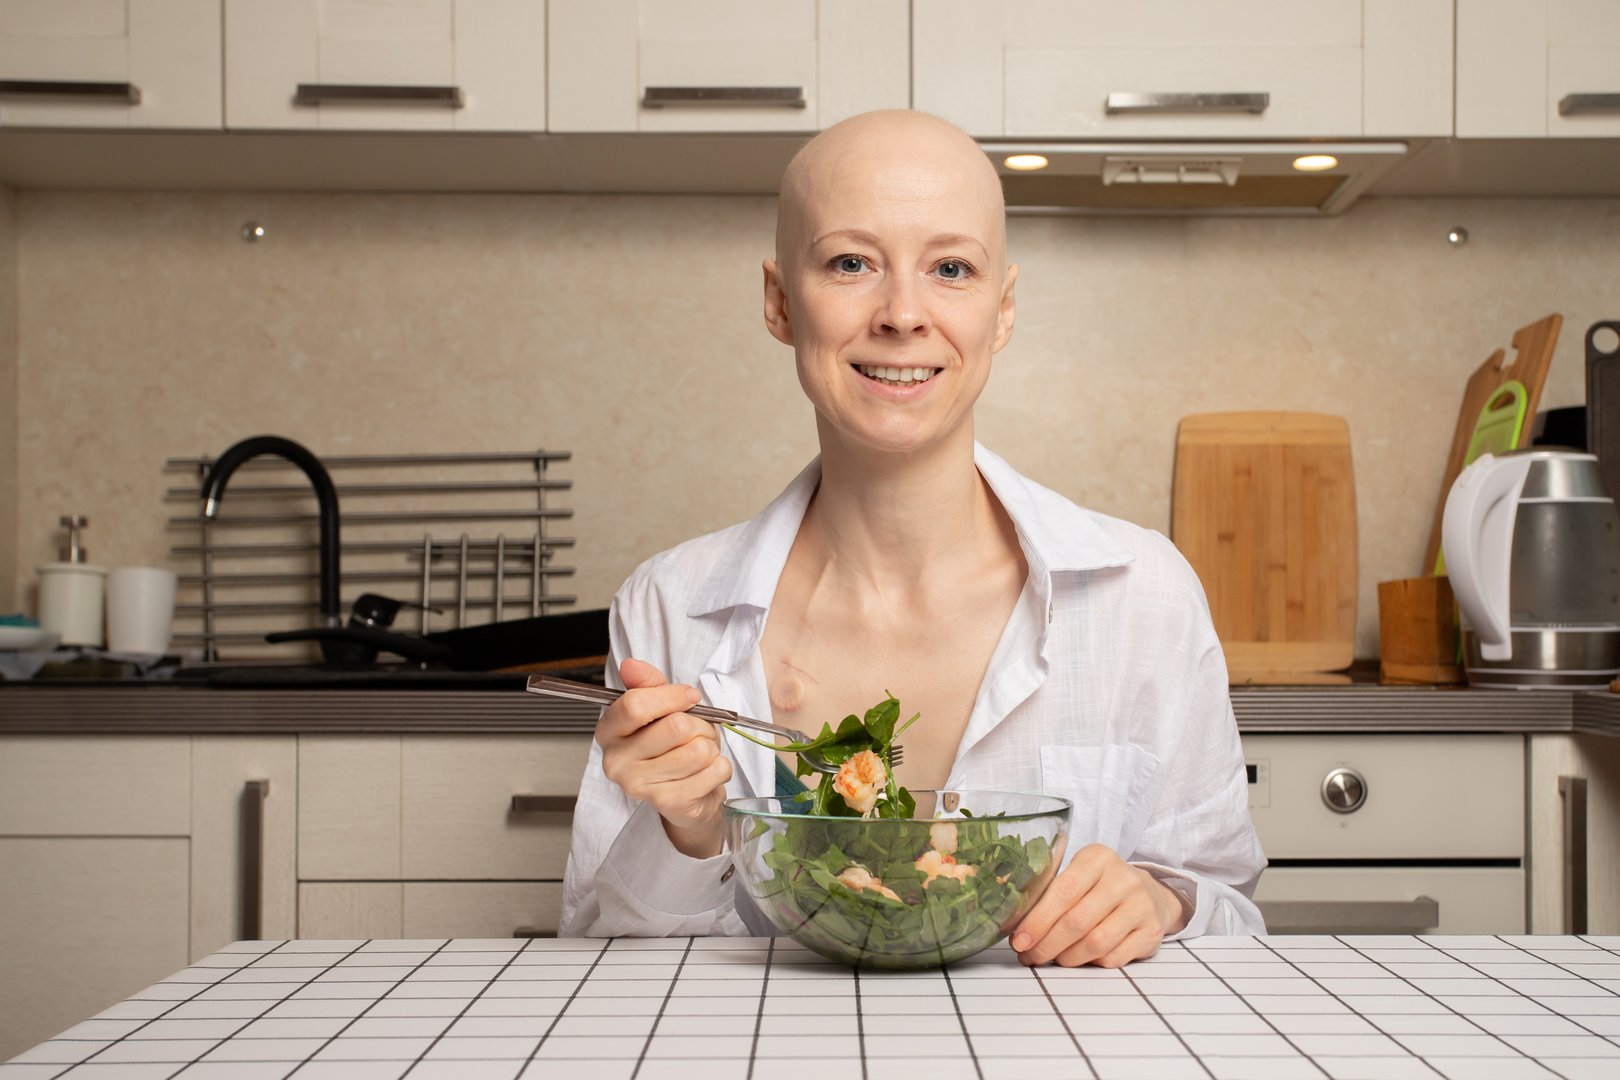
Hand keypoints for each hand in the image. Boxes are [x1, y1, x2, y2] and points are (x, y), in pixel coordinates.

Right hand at [597, 658, 732, 858]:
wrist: (683, 797)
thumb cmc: (670, 747)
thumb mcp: (659, 708)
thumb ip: (648, 684)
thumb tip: (631, 665)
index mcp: (609, 731)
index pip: (636, 705)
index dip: (672, 696)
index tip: (690, 697)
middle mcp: (616, 761)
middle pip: (675, 726)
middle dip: (699, 726)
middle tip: (696, 734)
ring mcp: (640, 785)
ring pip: (698, 750)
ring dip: (710, 748)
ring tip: (700, 755)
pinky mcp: (668, 803)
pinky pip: (714, 771)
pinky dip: (720, 768)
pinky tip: (705, 773)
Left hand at [1010, 843, 1189, 967]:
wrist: (1150, 894)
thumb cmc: (1101, 887)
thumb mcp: (1080, 875)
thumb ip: (1052, 893)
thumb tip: (1016, 928)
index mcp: (1098, 858)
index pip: (1064, 891)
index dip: (1038, 920)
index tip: (1019, 940)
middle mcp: (1123, 879)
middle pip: (1077, 921)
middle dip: (1047, 944)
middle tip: (1030, 956)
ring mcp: (1141, 906)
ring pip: (1096, 943)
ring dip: (1067, 958)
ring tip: (1053, 959)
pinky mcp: (1151, 932)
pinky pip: (1114, 958)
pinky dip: (1091, 963)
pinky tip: (1080, 959)